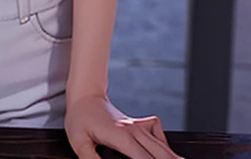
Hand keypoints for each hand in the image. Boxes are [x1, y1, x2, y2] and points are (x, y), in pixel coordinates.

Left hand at [64, 93, 185, 158]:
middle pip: (159, 153)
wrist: (85, 96)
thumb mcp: (78, 141)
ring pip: (162, 145)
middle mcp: (133, 129)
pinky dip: (165, 145)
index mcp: (120, 135)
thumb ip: (91, 158)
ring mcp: (138, 125)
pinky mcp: (141, 124)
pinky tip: (167, 153)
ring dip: (172, 156)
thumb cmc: (80, 119)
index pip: (143, 158)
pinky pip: (159, 133)